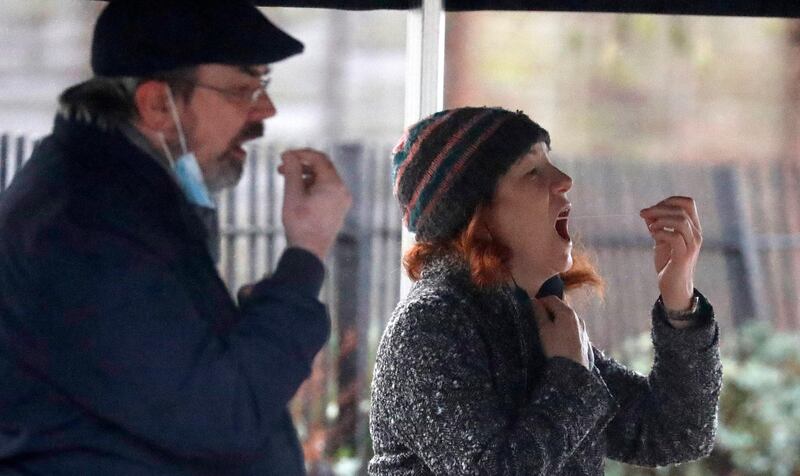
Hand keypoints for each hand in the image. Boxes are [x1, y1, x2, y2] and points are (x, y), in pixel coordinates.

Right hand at [278, 149, 351, 260]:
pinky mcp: (339, 209)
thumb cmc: (300, 224)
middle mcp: (342, 190)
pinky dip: (312, 186)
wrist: (309, 253)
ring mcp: (342, 200)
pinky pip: (327, 190)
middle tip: (281, 167)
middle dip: (302, 165)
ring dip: (305, 176)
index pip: (318, 158)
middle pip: (322, 167)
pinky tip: (297, 192)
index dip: (300, 154)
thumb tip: (289, 154)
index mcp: (334, 185)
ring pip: (324, 179)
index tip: (283, 156)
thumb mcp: (292, 195)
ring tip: (286, 180)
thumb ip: (291, 171)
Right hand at [532, 296, 591, 369]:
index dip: (540, 301)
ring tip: (548, 331)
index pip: (552, 299)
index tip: (532, 309)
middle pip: (562, 307)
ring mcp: (583, 329)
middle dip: (549, 310)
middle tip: (538, 320)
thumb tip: (534, 301)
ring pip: (568, 318)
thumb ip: (539, 313)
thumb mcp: (543, 329)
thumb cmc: (555, 348)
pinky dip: (565, 329)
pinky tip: (559, 339)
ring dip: (558, 320)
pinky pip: (573, 328)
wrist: (572, 371)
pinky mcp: (585, 340)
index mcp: (567, 312)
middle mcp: (578, 317)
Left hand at [639, 196, 701, 311]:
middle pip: (682, 209)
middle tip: (643, 214)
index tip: (652, 209)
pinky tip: (653, 236)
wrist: (673, 286)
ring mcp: (692, 245)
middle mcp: (696, 234)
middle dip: (659, 208)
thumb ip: (657, 226)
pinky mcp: (684, 255)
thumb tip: (646, 212)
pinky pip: (674, 237)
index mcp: (693, 228)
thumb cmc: (668, 262)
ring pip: (681, 221)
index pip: (688, 203)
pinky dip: (660, 232)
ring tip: (650, 227)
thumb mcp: (661, 240)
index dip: (669, 201)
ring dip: (660, 219)